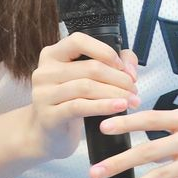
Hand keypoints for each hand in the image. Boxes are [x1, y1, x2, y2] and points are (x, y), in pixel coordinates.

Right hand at [30, 32, 139, 160]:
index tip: (121, 65)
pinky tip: (119, 108)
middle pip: (89, 67)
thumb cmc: (71, 101)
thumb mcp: (86, 79)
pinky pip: (80, 107)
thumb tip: (129, 69)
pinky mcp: (48, 116)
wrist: (49, 135)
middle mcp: (44, 71)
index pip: (78, 41)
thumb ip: (113, 63)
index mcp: (52, 55)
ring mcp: (43, 94)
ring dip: (115, 93)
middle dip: (118, 78)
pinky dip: (104, 106)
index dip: (104, 51)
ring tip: (131, 100)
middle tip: (134, 88)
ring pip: (87, 87)